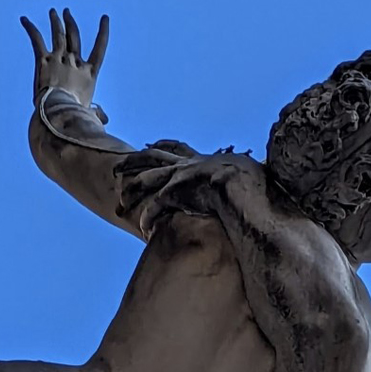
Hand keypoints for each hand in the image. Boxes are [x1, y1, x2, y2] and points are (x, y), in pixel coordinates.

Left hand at [21, 8, 107, 110]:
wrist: (59, 111)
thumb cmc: (76, 116)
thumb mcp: (90, 114)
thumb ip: (97, 113)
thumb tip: (104, 120)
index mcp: (89, 74)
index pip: (99, 48)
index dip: (102, 32)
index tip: (104, 19)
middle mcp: (75, 62)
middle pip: (73, 36)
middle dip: (70, 23)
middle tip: (66, 13)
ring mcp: (59, 59)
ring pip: (57, 34)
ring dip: (55, 21)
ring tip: (53, 12)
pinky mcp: (43, 61)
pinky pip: (36, 40)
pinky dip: (30, 28)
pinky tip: (23, 19)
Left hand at [115, 149, 263, 237]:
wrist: (246, 187)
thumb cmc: (253, 185)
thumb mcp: (246, 175)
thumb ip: (240, 177)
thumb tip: (251, 181)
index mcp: (201, 159)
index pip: (177, 147)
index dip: (162, 145)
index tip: (149, 144)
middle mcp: (186, 164)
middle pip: (153, 157)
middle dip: (134, 161)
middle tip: (117, 167)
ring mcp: (179, 176)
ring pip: (147, 179)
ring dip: (132, 189)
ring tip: (120, 201)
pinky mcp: (176, 192)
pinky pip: (155, 206)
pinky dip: (148, 217)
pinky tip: (142, 227)